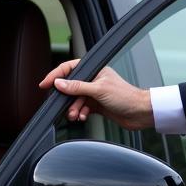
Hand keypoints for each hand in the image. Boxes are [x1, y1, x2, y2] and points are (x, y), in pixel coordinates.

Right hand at [39, 60, 154, 130]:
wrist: (140, 113)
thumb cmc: (126, 96)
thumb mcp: (98, 90)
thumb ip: (77, 87)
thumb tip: (59, 83)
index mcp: (95, 70)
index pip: (70, 69)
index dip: (56, 76)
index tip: (44, 84)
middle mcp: (94, 80)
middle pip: (71, 87)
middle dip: (66, 98)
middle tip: (62, 106)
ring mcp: (95, 93)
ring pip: (75, 100)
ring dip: (73, 108)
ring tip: (75, 115)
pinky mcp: (97, 105)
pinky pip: (82, 108)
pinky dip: (79, 113)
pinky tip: (82, 117)